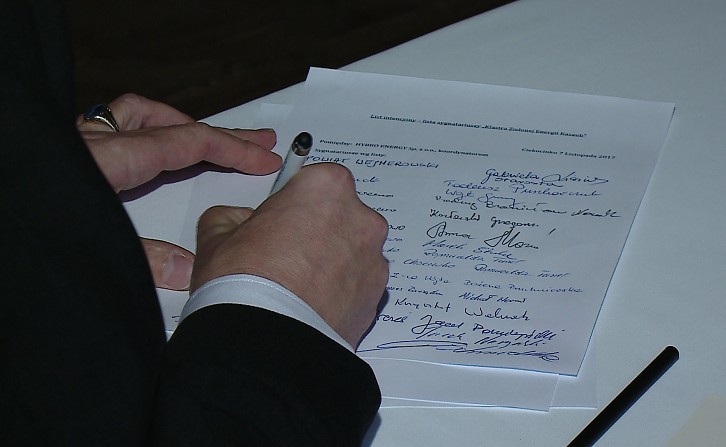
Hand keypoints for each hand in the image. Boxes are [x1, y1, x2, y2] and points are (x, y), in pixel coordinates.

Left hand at [77, 94, 282, 289]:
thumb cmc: (27, 223)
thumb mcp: (93, 246)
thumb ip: (144, 259)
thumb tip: (189, 268)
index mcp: (111, 157)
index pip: (188, 142)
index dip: (233, 149)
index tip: (264, 159)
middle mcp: (97, 141)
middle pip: (174, 125)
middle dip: (222, 135)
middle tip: (259, 142)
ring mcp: (80, 142)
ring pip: (140, 116)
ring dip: (180, 125)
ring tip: (207, 137)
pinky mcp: (67, 151)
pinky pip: (114, 125)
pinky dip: (142, 128)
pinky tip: (148, 147)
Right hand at [192, 163, 389, 346]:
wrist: (266, 340)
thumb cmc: (244, 280)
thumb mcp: (216, 235)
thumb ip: (231, 216)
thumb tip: (238, 221)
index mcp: (326, 187)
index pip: (318, 182)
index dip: (297, 203)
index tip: (283, 221)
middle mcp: (361, 217)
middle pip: (341, 216)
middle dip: (320, 231)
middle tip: (288, 256)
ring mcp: (374, 259)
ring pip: (354, 252)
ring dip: (334, 263)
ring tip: (300, 289)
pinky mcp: (378, 296)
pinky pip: (360, 285)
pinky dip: (343, 293)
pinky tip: (315, 307)